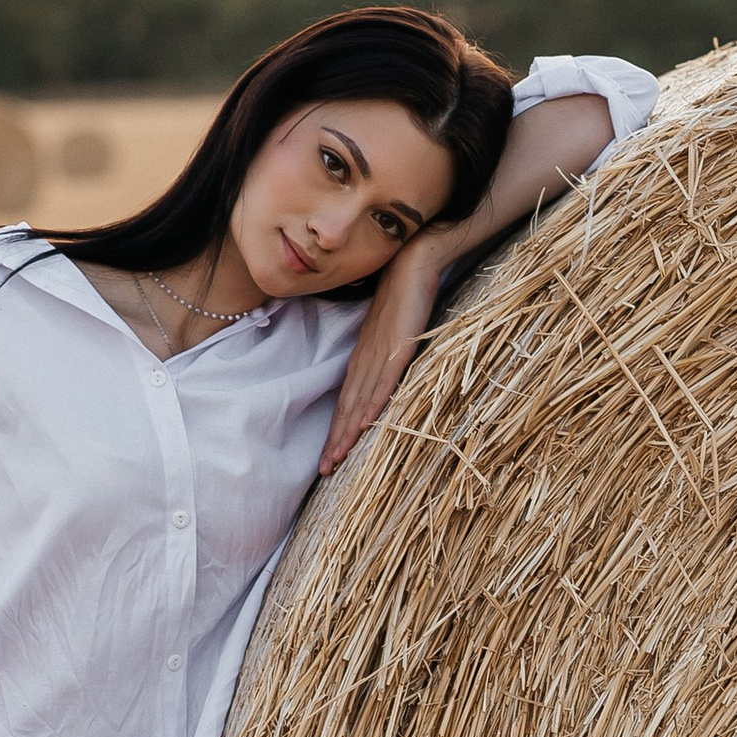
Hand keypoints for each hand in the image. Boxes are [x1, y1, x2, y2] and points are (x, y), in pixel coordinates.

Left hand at [321, 235, 447, 472]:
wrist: (412, 265)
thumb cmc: (403, 297)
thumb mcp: (392, 334)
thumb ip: (387, 355)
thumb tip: (385, 375)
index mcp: (364, 359)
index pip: (347, 402)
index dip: (338, 431)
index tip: (329, 458)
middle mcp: (366, 361)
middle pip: (347, 408)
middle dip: (335, 441)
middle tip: (324, 471)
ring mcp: (380, 356)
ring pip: (359, 402)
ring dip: (346, 433)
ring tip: (336, 459)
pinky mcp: (397, 349)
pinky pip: (382, 383)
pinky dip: (372, 406)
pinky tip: (363, 425)